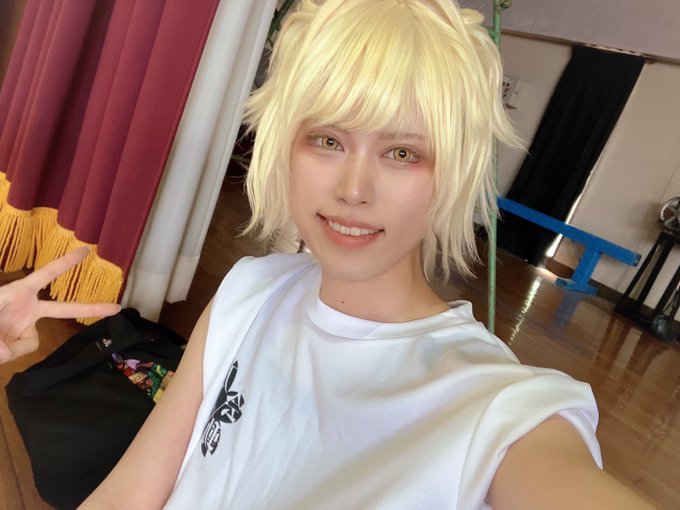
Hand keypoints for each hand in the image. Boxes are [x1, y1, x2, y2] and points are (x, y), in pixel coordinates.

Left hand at [0, 246, 120, 363]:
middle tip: (117, 307)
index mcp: (18, 293)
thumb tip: (6, 353)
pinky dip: (5, 353)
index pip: (47, 274)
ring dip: (8, 346)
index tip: (86, 250)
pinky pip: (19, 350)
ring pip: (29, 342)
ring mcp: (21, 327)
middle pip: (63, 310)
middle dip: (91, 309)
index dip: (67, 262)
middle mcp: (25, 308)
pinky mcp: (17, 342)